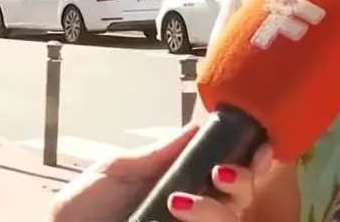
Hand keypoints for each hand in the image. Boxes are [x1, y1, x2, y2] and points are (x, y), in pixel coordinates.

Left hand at [49, 123, 273, 221]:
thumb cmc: (81, 210)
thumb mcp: (115, 171)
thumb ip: (156, 154)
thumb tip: (196, 127)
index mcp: (183, 183)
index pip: (230, 171)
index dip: (251, 160)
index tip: (257, 146)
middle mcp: (194, 210)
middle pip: (243, 196)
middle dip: (241, 181)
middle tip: (218, 174)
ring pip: (230, 220)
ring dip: (213, 208)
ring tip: (177, 202)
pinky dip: (205, 220)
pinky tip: (180, 213)